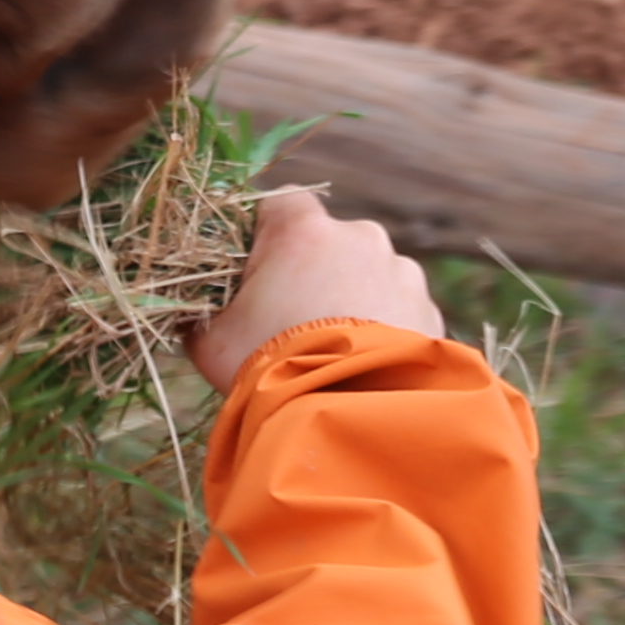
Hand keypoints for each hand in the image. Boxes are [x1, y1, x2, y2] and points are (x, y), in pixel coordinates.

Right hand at [185, 185, 441, 389]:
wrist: (345, 420)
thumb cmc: (269, 369)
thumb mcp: (211, 342)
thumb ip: (202, 314)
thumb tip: (194, 315)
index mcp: (304, 230)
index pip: (280, 204)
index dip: (264, 237)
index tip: (255, 274)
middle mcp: (361, 237)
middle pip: (329, 242)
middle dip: (313, 274)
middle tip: (293, 323)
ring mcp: (403, 273)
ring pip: (370, 276)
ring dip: (353, 302)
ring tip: (335, 354)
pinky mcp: (431, 312)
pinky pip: (400, 312)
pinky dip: (386, 331)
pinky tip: (367, 369)